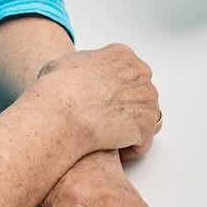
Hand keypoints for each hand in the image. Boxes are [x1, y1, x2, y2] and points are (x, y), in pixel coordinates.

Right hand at [31, 43, 161, 155]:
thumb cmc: (58, 89)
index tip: (101, 103)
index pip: (129, 73)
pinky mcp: (147, 126)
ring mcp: (148, 100)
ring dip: (128, 130)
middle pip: (140, 95)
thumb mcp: (63, 63)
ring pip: (143, 119)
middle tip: (103, 121)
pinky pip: (142, 143)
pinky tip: (109, 149)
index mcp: (122, 55)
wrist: (63, 112)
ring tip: (105, 138)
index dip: (114, 91)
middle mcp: (141, 74)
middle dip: (125, 109)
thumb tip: (73, 74)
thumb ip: (79, 66)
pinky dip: (128, 150)